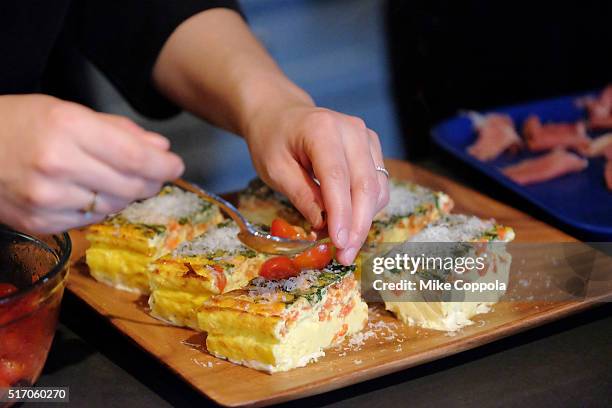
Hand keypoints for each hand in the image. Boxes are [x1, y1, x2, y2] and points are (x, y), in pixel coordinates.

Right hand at [0, 94, 183, 232]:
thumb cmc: (17, 124)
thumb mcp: (67, 112)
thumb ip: (119, 131)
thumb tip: (160, 150)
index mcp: (67, 128)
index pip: (135, 157)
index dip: (163, 165)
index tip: (175, 165)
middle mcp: (58, 165)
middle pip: (130, 185)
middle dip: (150, 181)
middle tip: (153, 174)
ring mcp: (46, 198)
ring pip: (114, 206)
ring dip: (126, 195)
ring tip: (116, 179)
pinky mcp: (39, 222)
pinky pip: (90, 220)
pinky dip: (100, 208)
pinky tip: (90, 193)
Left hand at [246, 104, 389, 264]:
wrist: (281, 114)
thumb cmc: (273, 140)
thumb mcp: (274, 169)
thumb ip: (301, 195)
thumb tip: (324, 225)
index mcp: (322, 129)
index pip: (336, 177)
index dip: (341, 214)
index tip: (339, 244)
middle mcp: (352, 130)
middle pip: (364, 186)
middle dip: (357, 226)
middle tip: (344, 256)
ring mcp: (366, 138)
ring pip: (377, 189)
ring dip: (364, 222)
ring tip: (343, 246)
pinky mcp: (372, 148)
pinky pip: (378, 185)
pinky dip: (367, 209)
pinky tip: (348, 224)